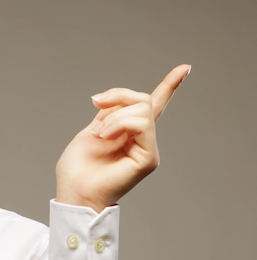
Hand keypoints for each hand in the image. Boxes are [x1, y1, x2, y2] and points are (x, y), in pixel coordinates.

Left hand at [55, 64, 190, 212]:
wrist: (74, 191)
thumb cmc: (78, 169)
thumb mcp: (92, 130)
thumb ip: (110, 113)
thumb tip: (116, 99)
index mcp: (128, 132)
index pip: (153, 106)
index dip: (168, 86)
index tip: (185, 68)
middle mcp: (142, 140)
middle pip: (143, 100)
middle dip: (116, 98)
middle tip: (96, 116)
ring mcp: (147, 149)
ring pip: (142, 110)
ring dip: (114, 116)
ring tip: (99, 134)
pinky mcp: (149, 158)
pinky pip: (142, 124)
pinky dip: (119, 124)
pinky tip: (104, 136)